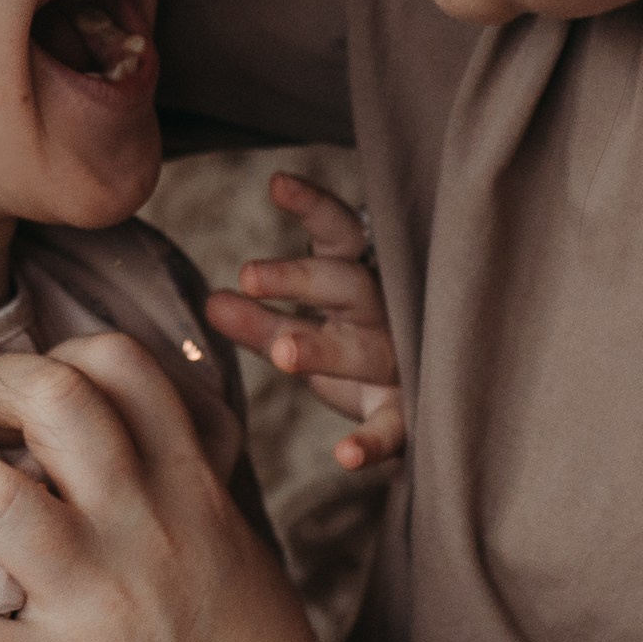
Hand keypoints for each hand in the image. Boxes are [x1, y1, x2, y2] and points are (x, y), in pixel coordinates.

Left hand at [204, 172, 405, 468]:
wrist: (432, 405)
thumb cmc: (355, 355)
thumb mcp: (304, 332)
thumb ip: (259, 322)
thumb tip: (210, 302)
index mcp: (358, 282)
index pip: (338, 233)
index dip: (312, 207)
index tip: (276, 184)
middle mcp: (383, 315)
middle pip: (346, 285)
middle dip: (300, 278)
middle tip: (250, 274)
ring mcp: (398, 363)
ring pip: (365, 351)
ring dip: (323, 349)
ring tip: (283, 353)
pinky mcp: (407, 414)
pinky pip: (394, 428)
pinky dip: (373, 443)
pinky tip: (346, 457)